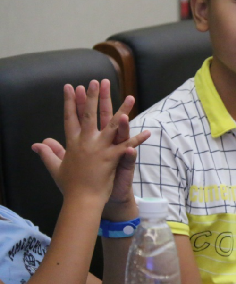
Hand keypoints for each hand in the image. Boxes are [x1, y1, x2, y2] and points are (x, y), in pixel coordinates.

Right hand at [32, 80, 149, 206]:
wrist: (81, 201)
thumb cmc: (70, 186)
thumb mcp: (56, 168)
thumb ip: (49, 153)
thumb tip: (38, 143)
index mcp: (73, 143)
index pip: (71, 118)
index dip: (70, 102)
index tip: (71, 87)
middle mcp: (86, 142)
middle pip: (91, 115)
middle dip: (94, 97)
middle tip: (97, 81)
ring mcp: (100, 149)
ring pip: (114, 125)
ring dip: (123, 110)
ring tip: (131, 97)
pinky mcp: (112, 158)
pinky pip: (128, 146)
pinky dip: (138, 139)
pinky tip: (148, 131)